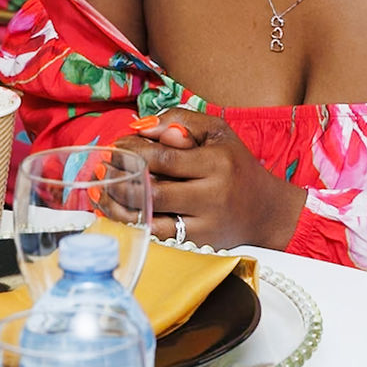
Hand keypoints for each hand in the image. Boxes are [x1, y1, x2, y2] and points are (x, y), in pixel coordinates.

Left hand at [116, 110, 305, 250]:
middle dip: (122, 180)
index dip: (134, 152)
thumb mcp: (216, 131)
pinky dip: (132, 225)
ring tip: (102, 192)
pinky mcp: (197, 245)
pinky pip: (156, 237)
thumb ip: (180, 120)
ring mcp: (204, 225)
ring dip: (119, 207)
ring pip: (151, 219)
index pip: (165, 159)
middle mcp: (212, 196)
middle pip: (154, 191)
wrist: (265, 210)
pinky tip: (117, 212)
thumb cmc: (235, 164)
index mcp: (217, 162)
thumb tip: (141, 126)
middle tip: (105, 169)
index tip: (116, 146)